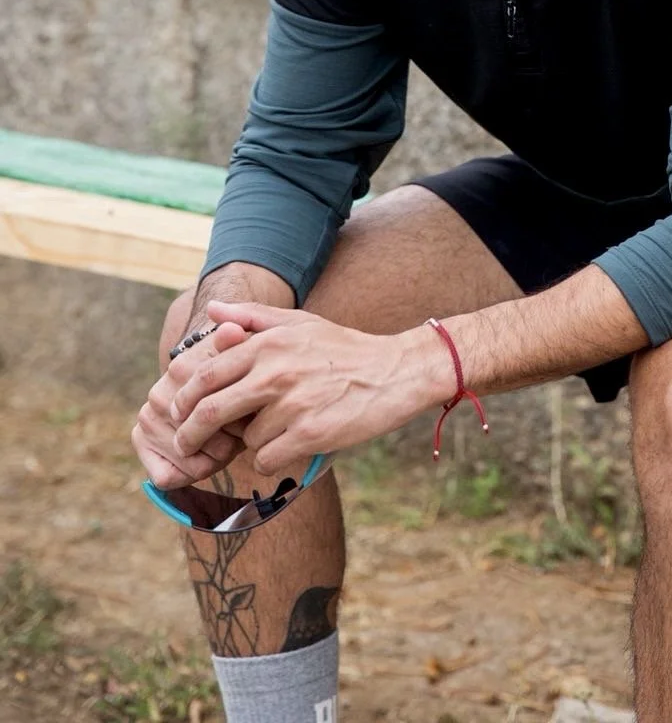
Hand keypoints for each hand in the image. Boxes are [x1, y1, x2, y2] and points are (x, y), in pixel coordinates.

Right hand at [132, 320, 249, 489]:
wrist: (204, 382)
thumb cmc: (232, 377)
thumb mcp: (242, 359)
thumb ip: (237, 346)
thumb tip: (232, 330)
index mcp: (183, 370)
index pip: (219, 413)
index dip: (241, 420)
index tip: (249, 413)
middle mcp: (159, 393)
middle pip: (205, 440)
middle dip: (228, 441)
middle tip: (235, 432)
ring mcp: (146, 417)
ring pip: (190, 461)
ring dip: (212, 459)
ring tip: (222, 441)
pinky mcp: (138, 439)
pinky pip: (167, 476)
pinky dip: (188, 473)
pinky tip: (201, 457)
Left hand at [170, 301, 446, 476]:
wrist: (393, 373)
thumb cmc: (342, 348)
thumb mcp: (298, 322)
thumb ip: (252, 316)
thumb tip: (213, 311)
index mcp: (267, 343)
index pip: (205, 375)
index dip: (184, 400)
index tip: (179, 415)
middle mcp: (275, 372)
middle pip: (211, 412)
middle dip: (191, 434)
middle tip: (187, 445)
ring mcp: (292, 404)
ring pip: (245, 439)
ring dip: (252, 442)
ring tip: (278, 428)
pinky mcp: (310, 434)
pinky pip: (267, 458)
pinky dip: (272, 458)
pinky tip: (291, 444)